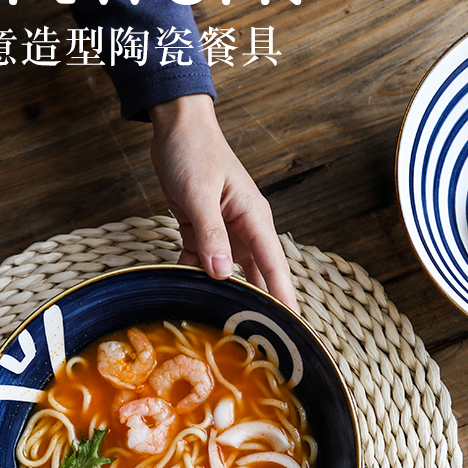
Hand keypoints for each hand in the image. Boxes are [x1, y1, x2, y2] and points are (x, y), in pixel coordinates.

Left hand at [148, 95, 298, 311]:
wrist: (174, 127)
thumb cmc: (192, 151)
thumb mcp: (199, 193)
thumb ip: (210, 233)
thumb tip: (221, 272)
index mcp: (253, 217)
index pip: (274, 265)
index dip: (283, 297)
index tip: (292, 327)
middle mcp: (244, 228)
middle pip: (257, 274)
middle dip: (260, 305)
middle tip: (263, 341)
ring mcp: (224, 231)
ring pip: (229, 272)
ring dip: (224, 294)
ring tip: (225, 329)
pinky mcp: (203, 230)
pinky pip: (202, 262)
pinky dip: (194, 276)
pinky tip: (186, 295)